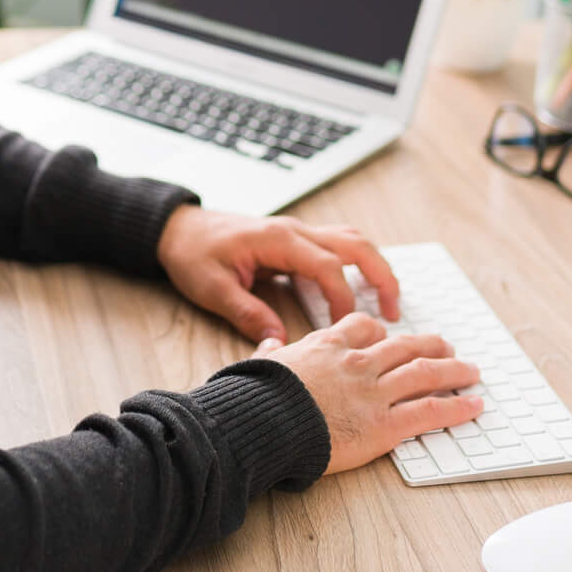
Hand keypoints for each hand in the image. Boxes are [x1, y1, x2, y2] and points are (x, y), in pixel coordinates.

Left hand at [155, 206, 399, 342]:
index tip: (345, 330)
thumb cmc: (193, 254)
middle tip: (393, 312)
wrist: (178, 229)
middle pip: (355, 245)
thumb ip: (247, 314)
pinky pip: (336, 245)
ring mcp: (297, 231)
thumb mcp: (213, 290)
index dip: (342, 299)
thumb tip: (279, 342)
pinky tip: (360, 290)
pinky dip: (357, 264)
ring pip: (351, 240)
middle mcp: (294, 230)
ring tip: (387, 303)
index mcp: (278, 240)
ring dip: (374, 267)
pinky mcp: (295, 239)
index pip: (327, 267)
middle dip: (380, 276)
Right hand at [253, 314, 482, 473]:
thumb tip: (269, 341)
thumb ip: (271, 350)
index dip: (381, 332)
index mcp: (328, 346)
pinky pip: (430, 411)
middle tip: (446, 348)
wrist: (263, 423)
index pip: (364, 328)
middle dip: (430, 346)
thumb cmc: (258, 397)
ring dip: (453, 370)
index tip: (390, 336)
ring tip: (471, 371)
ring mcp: (374, 392)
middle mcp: (357, 363)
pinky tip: (474, 405)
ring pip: (425, 373)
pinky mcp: (384, 425)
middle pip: (404, 346)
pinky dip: (457, 407)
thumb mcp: (263, 363)